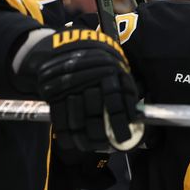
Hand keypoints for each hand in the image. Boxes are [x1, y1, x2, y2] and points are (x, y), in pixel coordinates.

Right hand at [18, 29, 141, 151]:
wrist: (69, 42)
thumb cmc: (101, 59)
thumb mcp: (117, 66)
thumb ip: (125, 89)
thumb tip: (136, 117)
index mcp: (109, 73)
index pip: (115, 104)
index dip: (119, 123)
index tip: (123, 138)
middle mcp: (89, 80)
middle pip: (95, 115)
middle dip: (101, 135)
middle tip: (108, 146)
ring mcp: (69, 87)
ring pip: (77, 119)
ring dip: (84, 138)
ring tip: (91, 147)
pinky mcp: (53, 92)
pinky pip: (59, 117)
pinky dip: (65, 133)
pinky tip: (71, 143)